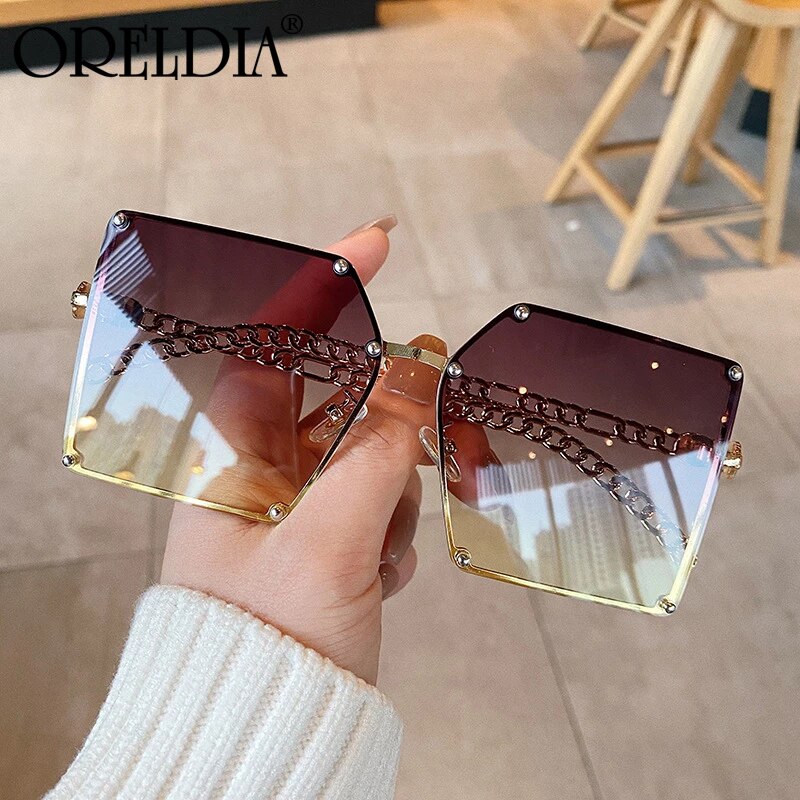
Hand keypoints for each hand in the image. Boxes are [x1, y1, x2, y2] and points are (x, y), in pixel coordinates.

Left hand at [161, 219, 444, 683]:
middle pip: (341, 405)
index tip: (377, 242)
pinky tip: (378, 579)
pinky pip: (378, 504)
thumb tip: (413, 396)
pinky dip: (392, 532)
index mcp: (233, 460)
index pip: (272, 345)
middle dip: (388, 429)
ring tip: (378, 558)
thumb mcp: (326, 544)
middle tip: (422, 446)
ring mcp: (295, 509)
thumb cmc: (268, 649)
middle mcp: (259, 476)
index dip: (322, 286)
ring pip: (371, 459)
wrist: (270, 739)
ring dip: (393, 498)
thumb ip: (374, 459)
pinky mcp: (326, 542)